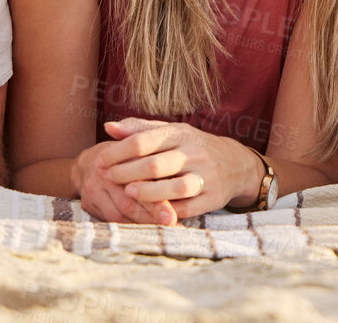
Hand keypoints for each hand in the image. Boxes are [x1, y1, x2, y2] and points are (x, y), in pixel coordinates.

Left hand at [74, 118, 259, 225]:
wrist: (235, 164)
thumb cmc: (192, 147)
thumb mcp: (171, 133)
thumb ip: (139, 130)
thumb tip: (108, 128)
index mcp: (180, 134)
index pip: (144, 141)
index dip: (118, 152)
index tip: (101, 161)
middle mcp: (194, 154)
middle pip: (156, 165)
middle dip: (127, 172)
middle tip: (108, 178)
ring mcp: (205, 177)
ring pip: (175, 188)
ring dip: (148, 193)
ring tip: (128, 193)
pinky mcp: (212, 198)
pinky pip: (187, 208)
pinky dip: (166, 210)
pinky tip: (149, 210)